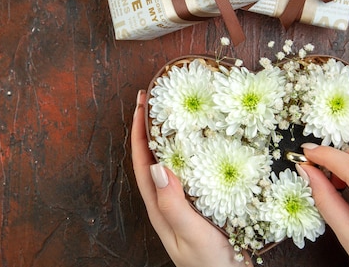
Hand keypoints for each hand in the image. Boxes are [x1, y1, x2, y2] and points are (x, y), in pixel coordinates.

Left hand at [131, 90, 248, 266]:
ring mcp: (185, 202)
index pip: (142, 160)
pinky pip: (193, 170)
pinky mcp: (203, 203)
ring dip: (171, 135)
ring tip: (177, 111)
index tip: (142, 101)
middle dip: (151, 125)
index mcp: (159, 206)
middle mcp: (168, 201)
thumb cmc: (209, 265)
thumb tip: (158, 167)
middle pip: (153, 156)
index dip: (139, 129)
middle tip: (158, 97)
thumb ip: (174, 205)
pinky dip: (193, 150)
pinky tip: (205, 142)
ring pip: (173, 161)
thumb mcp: (190, 235)